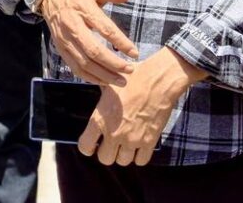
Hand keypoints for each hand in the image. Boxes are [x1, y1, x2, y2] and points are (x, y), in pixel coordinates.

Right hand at [38, 0, 137, 84]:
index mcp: (84, 9)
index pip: (105, 29)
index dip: (121, 43)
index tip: (135, 53)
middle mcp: (73, 26)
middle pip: (93, 50)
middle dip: (113, 64)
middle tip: (130, 70)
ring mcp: (65, 39)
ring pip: (84, 63)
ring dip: (104, 75)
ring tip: (121, 80)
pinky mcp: (61, 48)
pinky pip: (75, 68)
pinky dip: (90, 78)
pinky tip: (104, 81)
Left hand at [78, 48, 200, 166]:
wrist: (158, 81)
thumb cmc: (132, 80)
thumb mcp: (108, 88)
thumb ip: (100, 106)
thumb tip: (96, 113)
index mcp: (100, 119)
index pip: (85, 146)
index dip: (87, 147)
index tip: (92, 144)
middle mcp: (114, 133)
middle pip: (104, 159)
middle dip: (106, 152)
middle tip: (111, 142)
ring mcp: (132, 139)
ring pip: (122, 161)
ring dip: (123, 153)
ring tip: (125, 141)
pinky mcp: (149, 142)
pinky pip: (141, 161)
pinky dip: (139, 155)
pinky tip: (138, 144)